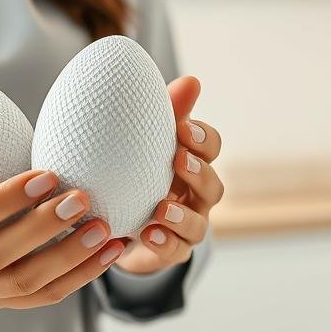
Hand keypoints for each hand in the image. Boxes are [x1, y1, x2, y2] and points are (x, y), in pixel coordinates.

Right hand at [0, 132, 125, 309]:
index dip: (6, 201)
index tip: (45, 175)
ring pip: (27, 285)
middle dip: (46, 230)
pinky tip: (110, 253)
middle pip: (1, 258)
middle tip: (84, 198)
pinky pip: (41, 297)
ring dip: (71, 260)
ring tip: (107, 230)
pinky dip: (78, 278)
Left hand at [115, 76, 223, 273]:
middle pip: (213, 185)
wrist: (116, 223)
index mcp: (192, 163)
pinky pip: (175, 251)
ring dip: (182, 215)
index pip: (210, 147)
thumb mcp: (144, 143)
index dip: (202, 138)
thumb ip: (166, 113)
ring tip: (161, 208)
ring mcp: (187, 227)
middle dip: (198, 172)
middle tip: (177, 160)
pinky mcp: (170, 251)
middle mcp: (196, 196)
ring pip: (199, 224)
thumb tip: (193, 80)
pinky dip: (165, 243)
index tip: (182, 128)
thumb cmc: (136, 172)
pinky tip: (148, 234)